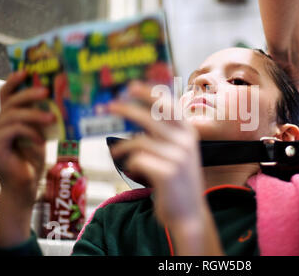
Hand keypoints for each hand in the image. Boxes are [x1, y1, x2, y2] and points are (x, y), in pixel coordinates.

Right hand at [0, 71, 54, 205]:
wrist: (24, 184)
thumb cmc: (32, 157)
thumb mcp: (40, 132)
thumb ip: (42, 117)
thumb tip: (59, 100)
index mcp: (8, 116)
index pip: (7, 93)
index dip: (14, 80)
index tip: (26, 71)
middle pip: (11, 100)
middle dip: (29, 93)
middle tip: (47, 92)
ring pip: (14, 115)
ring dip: (35, 115)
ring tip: (52, 119)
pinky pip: (14, 130)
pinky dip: (31, 133)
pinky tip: (42, 141)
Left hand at [108, 82, 205, 226]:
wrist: (189, 213)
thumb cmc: (179, 182)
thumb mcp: (179, 153)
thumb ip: (166, 135)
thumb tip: (143, 114)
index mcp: (189, 133)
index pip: (169, 106)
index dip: (150, 94)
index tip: (133, 86)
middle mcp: (185, 142)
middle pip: (151, 117)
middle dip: (127, 108)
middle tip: (109, 106)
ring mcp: (178, 157)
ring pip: (140, 141)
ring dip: (123, 147)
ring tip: (116, 153)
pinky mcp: (167, 173)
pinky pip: (137, 160)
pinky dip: (130, 164)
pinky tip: (134, 170)